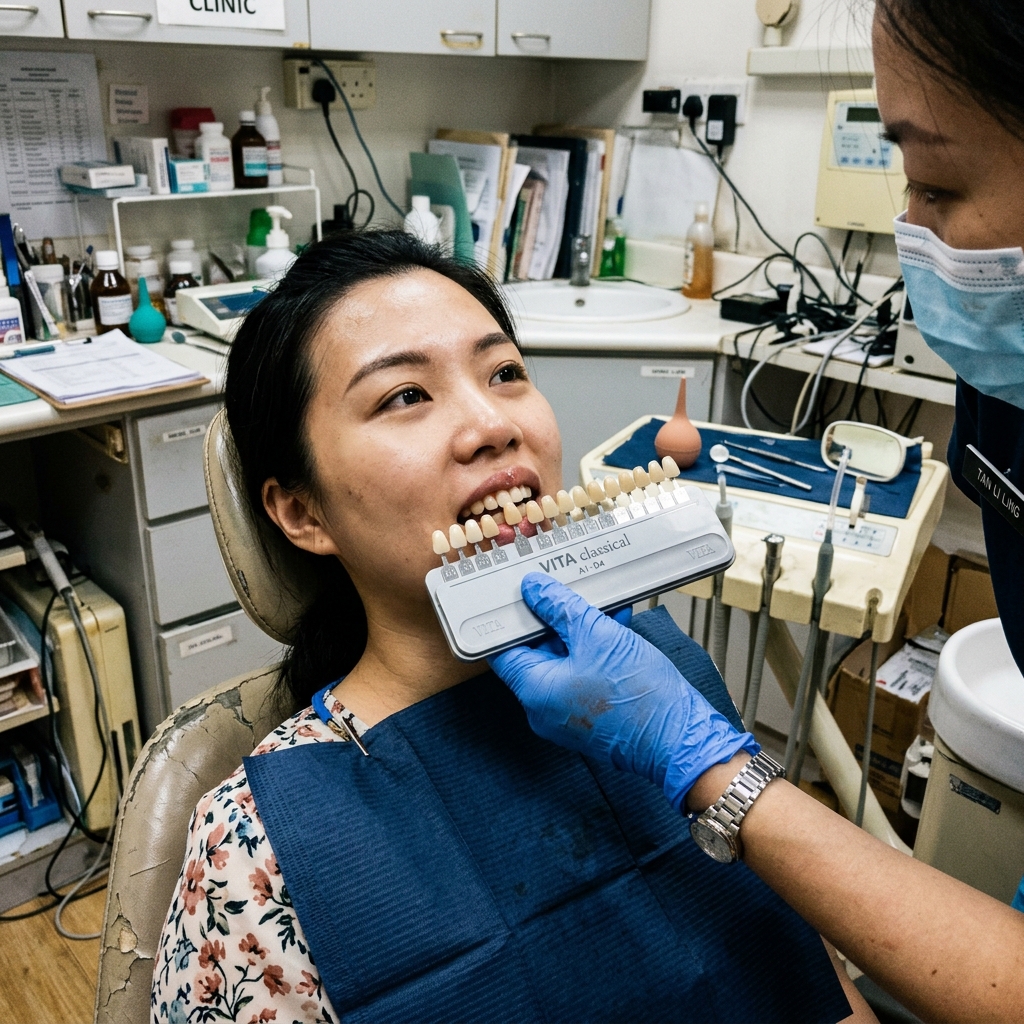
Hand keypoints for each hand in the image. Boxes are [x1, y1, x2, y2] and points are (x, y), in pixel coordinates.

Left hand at [489, 573, 757, 810]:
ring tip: (604, 610)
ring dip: (582, 632)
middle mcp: (544, 707)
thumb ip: (560, 608)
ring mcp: (567, 714)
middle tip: (571, 594)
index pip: (503, 648)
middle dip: (556, 620)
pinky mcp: (589, 715)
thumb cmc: (641, 697)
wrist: (681, 739)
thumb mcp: (598, 635)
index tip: (523, 595)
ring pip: (564, 661)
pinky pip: (582, 675)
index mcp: (534, 690)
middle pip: (536, 651)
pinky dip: (595, 651)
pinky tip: (616, 627)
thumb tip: (535, 590)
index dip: (511, 618)